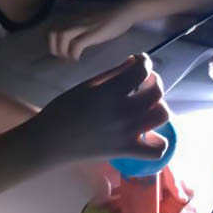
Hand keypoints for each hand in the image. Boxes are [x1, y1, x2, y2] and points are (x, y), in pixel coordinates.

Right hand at [31, 54, 169, 162]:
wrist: (50, 141)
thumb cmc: (62, 110)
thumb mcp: (86, 86)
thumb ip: (112, 73)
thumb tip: (133, 62)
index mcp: (110, 92)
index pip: (141, 71)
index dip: (145, 62)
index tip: (141, 61)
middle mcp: (123, 111)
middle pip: (156, 93)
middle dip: (154, 82)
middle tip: (145, 82)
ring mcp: (127, 133)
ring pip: (162, 116)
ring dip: (159, 107)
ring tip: (148, 107)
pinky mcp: (126, 151)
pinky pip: (156, 150)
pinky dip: (159, 143)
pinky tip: (150, 136)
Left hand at [48, 5, 136, 60]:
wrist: (124, 11)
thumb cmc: (109, 18)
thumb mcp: (89, 23)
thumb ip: (80, 29)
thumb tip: (73, 42)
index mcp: (73, 19)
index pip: (53, 29)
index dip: (53, 43)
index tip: (60, 52)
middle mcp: (75, 21)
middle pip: (53, 33)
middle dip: (54, 48)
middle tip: (63, 58)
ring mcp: (83, 26)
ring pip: (62, 37)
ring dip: (63, 51)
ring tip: (70, 59)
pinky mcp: (92, 33)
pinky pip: (77, 45)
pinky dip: (74, 54)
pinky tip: (78, 59)